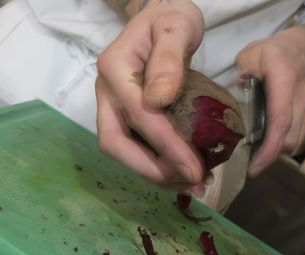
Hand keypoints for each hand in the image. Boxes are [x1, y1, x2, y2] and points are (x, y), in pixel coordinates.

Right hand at [96, 0, 204, 187]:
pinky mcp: (125, 115)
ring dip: (154, 173)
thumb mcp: (176, 27)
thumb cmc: (171, 19)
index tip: (194, 169)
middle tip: (191, 183)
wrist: (162, 18)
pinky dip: (156, 163)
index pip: (139, 116)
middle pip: (116, 143)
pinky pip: (134, 145)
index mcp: (115, 69)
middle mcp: (107, 92)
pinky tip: (181, 171)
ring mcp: (113, 105)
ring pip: (123, 150)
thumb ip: (168, 59)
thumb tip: (158, 99)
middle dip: (152, 170)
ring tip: (191, 183)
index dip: (166, 147)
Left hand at [236, 21, 304, 176]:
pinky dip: (285, 143)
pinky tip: (272, 137)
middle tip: (249, 157)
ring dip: (277, 150)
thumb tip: (235, 92)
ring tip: (259, 148)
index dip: (269, 148)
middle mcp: (303, 99)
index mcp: (285, 82)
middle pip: (290, 139)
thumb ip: (241, 71)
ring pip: (296, 142)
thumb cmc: (275, 52)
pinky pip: (301, 138)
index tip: (254, 168)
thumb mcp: (251, 53)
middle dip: (269, 154)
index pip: (280, 121)